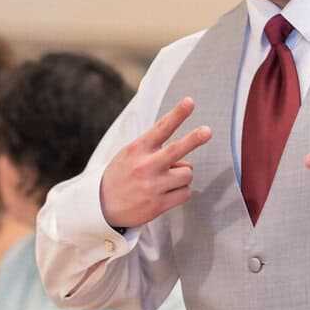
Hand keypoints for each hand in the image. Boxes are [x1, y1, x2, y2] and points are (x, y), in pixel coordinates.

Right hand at [99, 98, 211, 229]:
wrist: (102, 207)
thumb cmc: (121, 176)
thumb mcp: (131, 154)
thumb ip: (157, 151)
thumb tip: (187, 160)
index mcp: (138, 149)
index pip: (161, 128)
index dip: (177, 114)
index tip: (190, 102)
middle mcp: (145, 166)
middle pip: (176, 150)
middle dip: (194, 139)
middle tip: (207, 131)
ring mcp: (152, 186)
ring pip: (187, 174)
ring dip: (183, 175)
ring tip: (167, 179)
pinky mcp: (158, 205)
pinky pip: (185, 193)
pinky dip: (181, 191)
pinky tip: (167, 192)